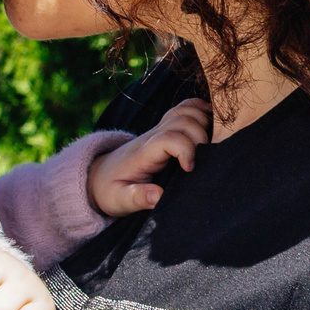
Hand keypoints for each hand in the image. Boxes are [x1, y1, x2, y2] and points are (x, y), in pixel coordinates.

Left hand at [87, 98, 211, 215]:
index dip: (185, 149)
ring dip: (204, 122)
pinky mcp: (166, 128)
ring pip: (187, 110)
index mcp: (144, 153)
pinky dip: (202, 112)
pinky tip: (209, 129)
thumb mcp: (119, 200)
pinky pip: (187, 109)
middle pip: (183, 120)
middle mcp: (153, 135)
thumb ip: (138, 198)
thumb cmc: (111, 190)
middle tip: (204, 158)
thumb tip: (159, 197)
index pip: (169, 138)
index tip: (189, 169)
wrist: (100, 175)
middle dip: (201, 137)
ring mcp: (160, 129)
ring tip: (209, 145)